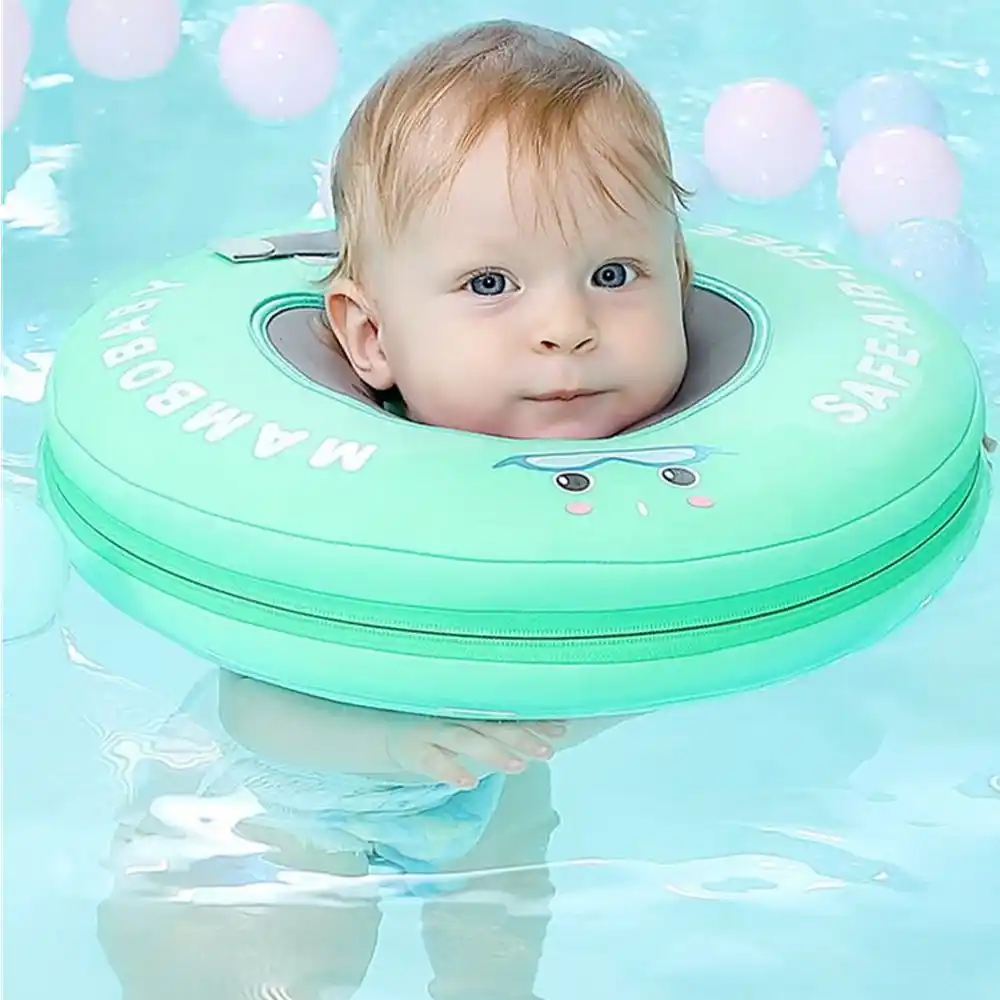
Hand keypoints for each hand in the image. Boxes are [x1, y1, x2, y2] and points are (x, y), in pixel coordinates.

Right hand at [383, 716, 565, 787]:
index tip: (561, 729)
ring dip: (493, 752)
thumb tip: (539, 738)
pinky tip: (467, 782)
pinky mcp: (414, 748)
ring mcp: (434, 730)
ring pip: (466, 740)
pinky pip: (432, 760)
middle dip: (520, 738)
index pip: (508, 715)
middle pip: (492, 726)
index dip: (534, 723)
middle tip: (547, 751)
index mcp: (471, 710)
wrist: (386, 727)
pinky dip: (449, 769)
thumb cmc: (437, 727)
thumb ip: (496, 730)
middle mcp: (456, 716)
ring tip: (518, 766)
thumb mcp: (467, 725)